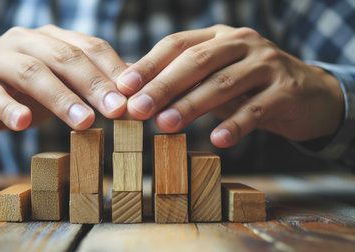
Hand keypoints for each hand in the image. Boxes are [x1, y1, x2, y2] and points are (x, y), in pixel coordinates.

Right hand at [0, 25, 127, 144]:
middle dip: (94, 83)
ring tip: (84, 122)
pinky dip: (9, 108)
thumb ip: (89, 81)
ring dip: (60, 97)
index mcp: (49, 39)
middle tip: (117, 110)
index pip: (89, 46)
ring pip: (31, 72)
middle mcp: (23, 42)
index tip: (135, 96)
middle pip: (64, 56)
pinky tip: (24, 123)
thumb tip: (135, 84)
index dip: (114, 69)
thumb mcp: (58, 84)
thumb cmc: (20, 93)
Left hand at [117, 25, 343, 147]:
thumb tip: (135, 93)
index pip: (178, 44)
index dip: (149, 64)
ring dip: (191, 106)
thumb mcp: (216, 77)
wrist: (308, 94)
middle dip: (163, 86)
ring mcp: (267, 64)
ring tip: (164, 126)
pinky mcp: (286, 91)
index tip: (123, 87)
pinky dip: (235, 125)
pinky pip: (256, 110)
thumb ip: (184, 82)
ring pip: (223, 83)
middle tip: (137, 109)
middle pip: (197, 61)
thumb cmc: (249, 87)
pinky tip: (217, 141)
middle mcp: (242, 43)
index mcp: (219, 36)